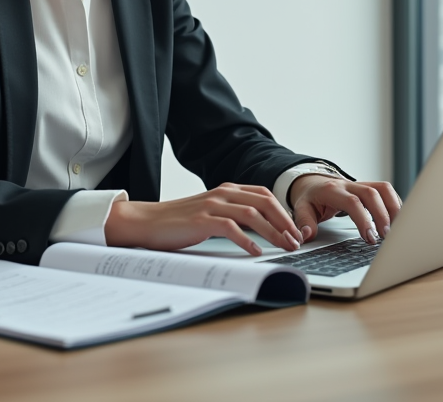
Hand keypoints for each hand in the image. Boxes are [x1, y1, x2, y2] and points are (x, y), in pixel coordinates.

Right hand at [104, 183, 303, 256]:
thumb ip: (232, 214)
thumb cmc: (179, 222)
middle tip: (296, 240)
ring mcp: (211, 205)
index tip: (295, 229)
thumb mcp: (210, 212)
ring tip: (284, 247)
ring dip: (273, 232)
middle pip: (264, 202)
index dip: (283, 211)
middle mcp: (222, 193)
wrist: (146, 222)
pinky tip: (256, 252)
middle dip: (285, 222)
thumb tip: (262, 231)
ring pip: (253, 215)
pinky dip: (247, 240)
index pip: (264, 194)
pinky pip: (231, 228)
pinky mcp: (201, 220)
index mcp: (226, 189)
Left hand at [289, 176, 401, 244]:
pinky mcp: (369, 188)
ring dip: (393, 208)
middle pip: (372, 193)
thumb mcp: (301, 209)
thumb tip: (305, 236)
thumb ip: (304, 222)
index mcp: (332, 190)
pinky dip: (395, 205)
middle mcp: (349, 185)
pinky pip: (386, 191)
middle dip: (382, 215)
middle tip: (386, 236)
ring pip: (383, 189)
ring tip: (397, 229)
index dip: (363, 219)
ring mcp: (360, 185)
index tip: (370, 237)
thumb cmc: (310, 198)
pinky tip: (398, 220)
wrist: (313, 183)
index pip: (352, 202)